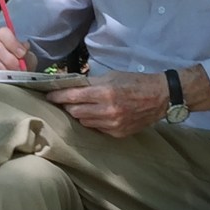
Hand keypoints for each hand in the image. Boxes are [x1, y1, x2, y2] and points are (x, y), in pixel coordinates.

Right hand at [0, 28, 30, 81]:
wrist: (16, 78)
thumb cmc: (21, 65)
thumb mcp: (28, 58)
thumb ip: (27, 53)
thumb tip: (24, 47)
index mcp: (2, 38)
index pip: (3, 33)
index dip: (12, 43)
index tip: (22, 54)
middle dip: (8, 59)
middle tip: (17, 68)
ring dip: (1, 68)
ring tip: (11, 76)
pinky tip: (2, 81)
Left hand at [46, 70, 167, 137]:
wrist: (160, 97)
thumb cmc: (135, 82)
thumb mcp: (112, 76)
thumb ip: (91, 82)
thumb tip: (71, 85)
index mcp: (105, 92)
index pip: (73, 96)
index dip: (58, 96)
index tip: (49, 96)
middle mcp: (107, 110)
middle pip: (75, 112)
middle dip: (68, 106)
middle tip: (67, 101)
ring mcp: (112, 124)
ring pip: (84, 122)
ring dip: (80, 115)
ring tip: (84, 107)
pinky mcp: (117, 133)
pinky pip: (97, 129)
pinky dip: (94, 122)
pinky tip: (98, 115)